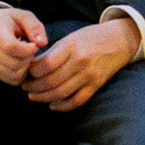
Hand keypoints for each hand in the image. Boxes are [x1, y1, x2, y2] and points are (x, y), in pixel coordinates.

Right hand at [0, 5, 48, 85]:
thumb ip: (35, 27)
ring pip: (14, 75)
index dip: (28, 50)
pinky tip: (22, 63)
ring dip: (26, 68)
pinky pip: (11, 80)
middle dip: (29, 59)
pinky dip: (21, 74)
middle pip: (14, 64)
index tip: (34, 46)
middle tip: (31, 50)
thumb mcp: (24, 16)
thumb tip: (42, 43)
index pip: (11, 47)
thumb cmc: (10, 20)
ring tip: (26, 56)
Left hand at [21, 19, 139, 111]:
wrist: (119, 41)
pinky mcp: (96, 85)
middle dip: (34, 87)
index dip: (32, 71)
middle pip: (51, 81)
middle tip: (25, 86)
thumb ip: (53, 53)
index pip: (46, 64)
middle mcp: (80, 62)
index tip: (25, 72)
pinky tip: (52, 104)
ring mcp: (89, 75)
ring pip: (61, 93)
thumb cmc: (91, 37)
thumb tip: (33, 67)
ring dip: (43, 97)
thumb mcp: (70, 38)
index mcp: (72, 47)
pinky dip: (62, 106)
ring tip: (33, 96)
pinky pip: (76, 101)